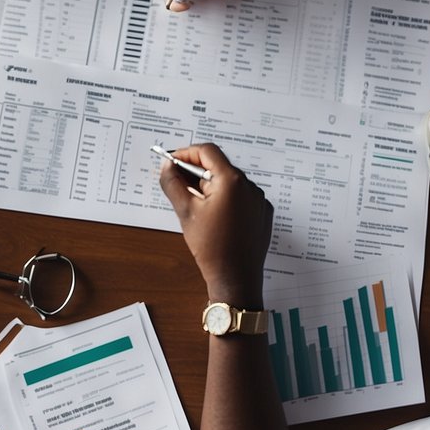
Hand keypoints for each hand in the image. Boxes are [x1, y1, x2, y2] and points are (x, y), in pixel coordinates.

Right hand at [158, 144, 272, 303]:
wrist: (235, 277)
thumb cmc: (211, 247)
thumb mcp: (185, 211)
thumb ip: (173, 183)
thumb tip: (167, 166)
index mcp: (231, 181)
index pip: (207, 152)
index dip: (186, 153)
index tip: (172, 160)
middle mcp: (250, 186)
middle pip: (219, 166)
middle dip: (195, 171)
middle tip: (176, 180)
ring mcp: (258, 200)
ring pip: (229, 182)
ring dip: (209, 185)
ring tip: (193, 201)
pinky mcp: (262, 213)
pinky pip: (241, 196)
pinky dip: (224, 198)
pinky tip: (212, 214)